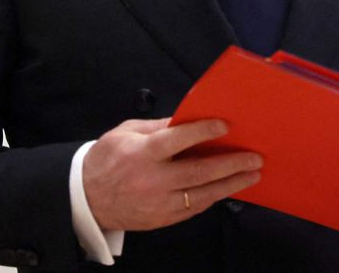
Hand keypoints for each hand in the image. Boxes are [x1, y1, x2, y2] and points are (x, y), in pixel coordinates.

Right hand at [80, 117, 261, 230]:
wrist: (85, 199)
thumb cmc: (106, 160)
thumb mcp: (126, 133)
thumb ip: (158, 127)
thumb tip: (188, 120)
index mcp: (141, 153)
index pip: (176, 140)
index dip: (202, 131)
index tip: (225, 125)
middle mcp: (152, 180)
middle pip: (197, 172)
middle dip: (230, 164)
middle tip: (253, 157)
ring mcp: (158, 203)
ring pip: (202, 194)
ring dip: (230, 184)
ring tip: (252, 174)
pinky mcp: (162, 219)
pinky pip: (194, 208)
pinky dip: (213, 197)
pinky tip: (229, 188)